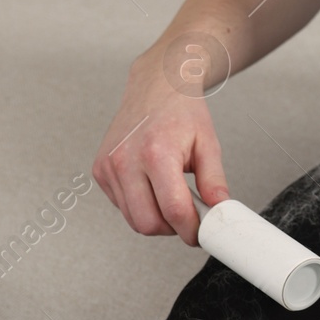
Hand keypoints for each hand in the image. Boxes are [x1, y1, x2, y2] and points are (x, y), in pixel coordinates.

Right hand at [92, 47, 229, 246]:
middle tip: (191, 220)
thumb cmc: (182, 110)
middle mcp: (126, 161)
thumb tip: (219, 211)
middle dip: (173, 229)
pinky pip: (121, 205)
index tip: (202, 234)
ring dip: (157, 220)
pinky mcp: (100, 171)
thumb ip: (214, 180)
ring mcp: (108, 167)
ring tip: (176, 199)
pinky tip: (155, 188)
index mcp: (156, 153)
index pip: (173, 210)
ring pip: (133, 219)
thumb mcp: (209, 143)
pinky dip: (141, 206)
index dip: (190, 229)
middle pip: (147, 223)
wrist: (156, 86)